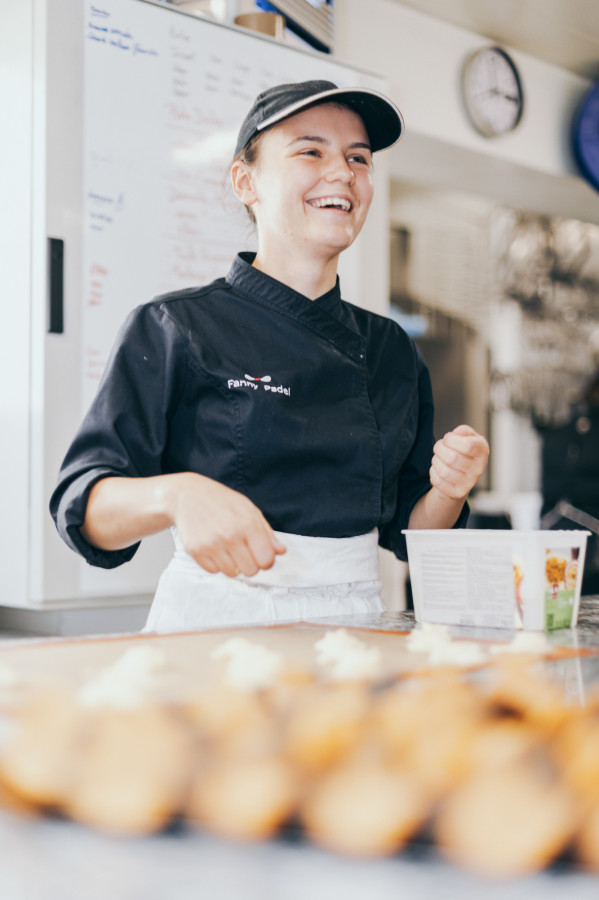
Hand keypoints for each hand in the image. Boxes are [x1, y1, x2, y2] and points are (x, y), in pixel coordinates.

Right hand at [168, 473, 285, 577]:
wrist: (187, 495)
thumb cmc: (221, 501)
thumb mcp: (249, 509)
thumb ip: (266, 532)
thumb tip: (281, 551)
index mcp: (247, 524)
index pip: (266, 560)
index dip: (266, 559)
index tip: (260, 553)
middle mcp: (230, 536)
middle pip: (251, 571)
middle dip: (250, 563)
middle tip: (243, 550)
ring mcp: (211, 545)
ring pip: (233, 573)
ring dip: (233, 564)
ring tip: (227, 547)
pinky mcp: (195, 551)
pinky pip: (214, 571)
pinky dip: (216, 563)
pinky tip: (214, 547)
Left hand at [429, 424, 488, 501]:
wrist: (461, 474)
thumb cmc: (463, 451)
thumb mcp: (467, 437)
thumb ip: (464, 431)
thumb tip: (460, 431)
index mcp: (482, 451)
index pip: (468, 445)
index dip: (451, 439)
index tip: (447, 438)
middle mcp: (478, 469)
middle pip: (452, 458)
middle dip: (439, 449)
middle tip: (439, 447)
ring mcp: (469, 483)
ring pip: (444, 471)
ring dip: (435, 461)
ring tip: (438, 457)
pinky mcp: (458, 493)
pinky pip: (438, 482)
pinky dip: (433, 473)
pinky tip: (438, 469)